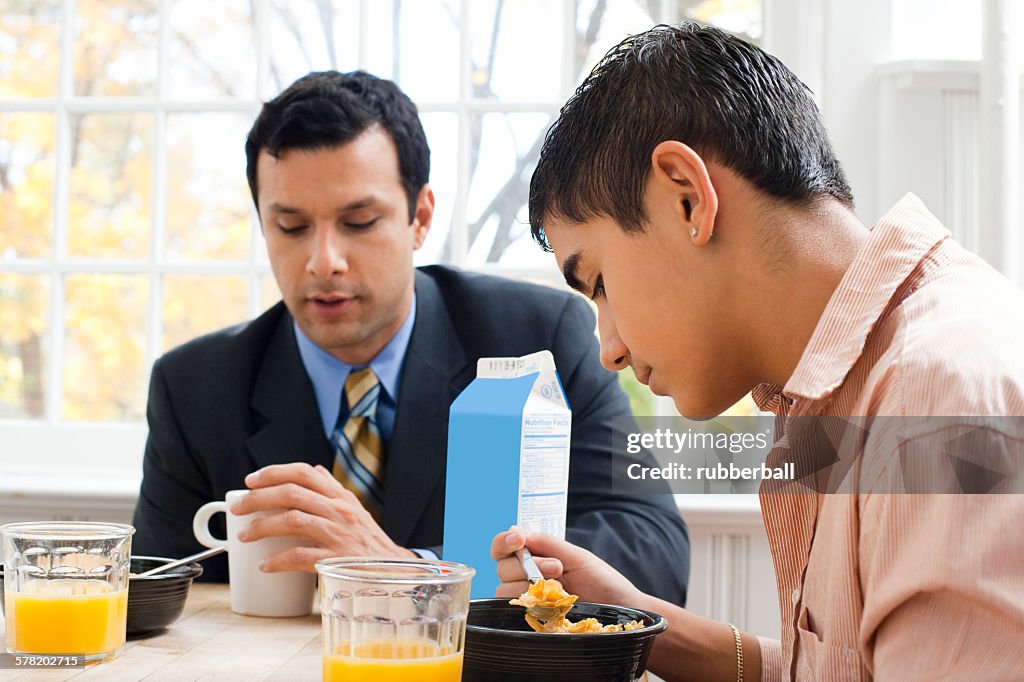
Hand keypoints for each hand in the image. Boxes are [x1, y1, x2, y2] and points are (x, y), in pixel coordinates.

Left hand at [231, 463, 415, 571]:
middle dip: (258, 498)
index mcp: (340, 497)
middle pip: (292, 493)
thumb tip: (316, 470)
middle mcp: (339, 510)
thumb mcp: (355, 510)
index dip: (274, 473)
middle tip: (238, 508)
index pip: (304, 473)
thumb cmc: (369, 542)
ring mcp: (338, 534)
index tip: (251, 481)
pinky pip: (300, 556)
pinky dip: (278, 560)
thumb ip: (334, 490)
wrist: (393, 572)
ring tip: (244, 535)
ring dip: (262, 527)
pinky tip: (265, 565)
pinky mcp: (336, 559)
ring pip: (293, 520)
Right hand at [490, 527, 646, 608]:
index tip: (518, 539)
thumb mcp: (576, 556)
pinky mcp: (532, 620)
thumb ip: (545, 542)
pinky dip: (533, 602)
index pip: (502, 547)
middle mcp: (527, 578)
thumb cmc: (603, 582)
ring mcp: (529, 600)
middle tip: (558, 566)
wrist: (620, 609)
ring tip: (562, 586)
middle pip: (502, 567)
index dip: (504, 542)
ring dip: (532, 583)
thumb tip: (516, 530)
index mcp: (536, 557)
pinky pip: (515, 610)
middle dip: (529, 563)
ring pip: (505, 588)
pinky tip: (553, 602)